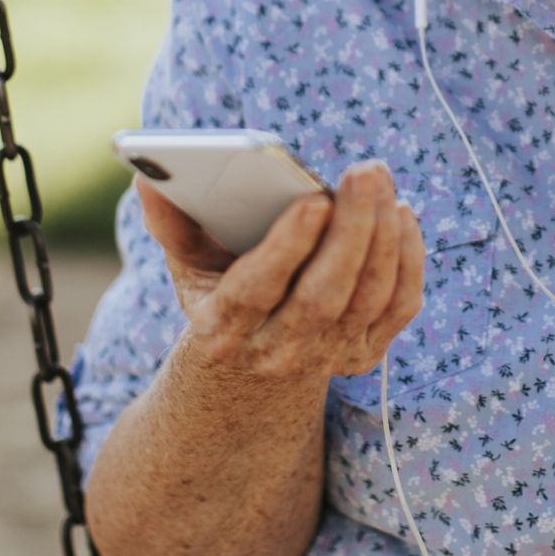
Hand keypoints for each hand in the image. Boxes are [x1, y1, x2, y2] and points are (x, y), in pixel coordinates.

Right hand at [137, 158, 425, 384]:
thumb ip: (171, 224)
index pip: (256, 290)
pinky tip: (400, 214)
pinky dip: (407, 260)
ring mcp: (325, 358)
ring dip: (383, 236)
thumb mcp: (186, 272)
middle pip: (324, 295)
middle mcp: (276, 352)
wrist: (248, 384)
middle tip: (364, 171)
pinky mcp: (362, 355)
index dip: (287, 246)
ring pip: (367, 298)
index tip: (314, 199)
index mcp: (222, 331)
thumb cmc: (216, 304)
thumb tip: (147, 175)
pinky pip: (397, 308)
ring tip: (379, 181)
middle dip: (352, 229)